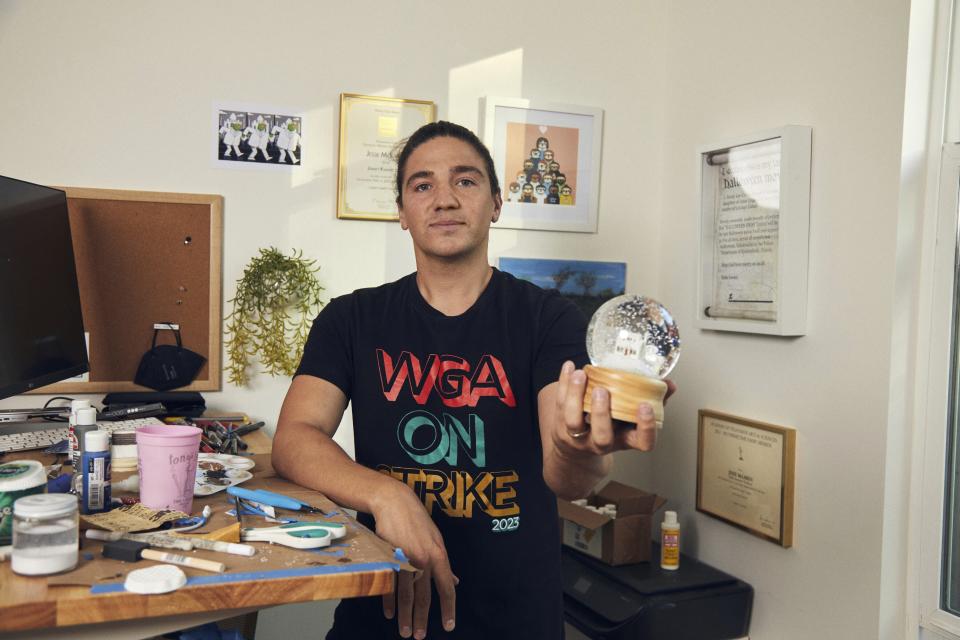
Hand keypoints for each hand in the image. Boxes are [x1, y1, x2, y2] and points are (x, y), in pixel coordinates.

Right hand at [372, 482, 457, 638]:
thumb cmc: (416, 519)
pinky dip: (389, 601)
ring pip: (406, 595)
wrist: (394, 501)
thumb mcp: (436, 539)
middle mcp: (425, 559)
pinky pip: (390, 585)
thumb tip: (455, 581)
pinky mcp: (390, 558)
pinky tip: (390, 613)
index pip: (447, 589)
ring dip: (405, 616)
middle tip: (419, 636)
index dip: (449, 609)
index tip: (448, 625)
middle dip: (422, 619)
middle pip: (424, 597)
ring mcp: (407, 559)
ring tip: (405, 632)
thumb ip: (444, 563)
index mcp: (439, 556)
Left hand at [554, 360, 657, 453]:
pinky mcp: (559, 427)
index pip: (642, 442)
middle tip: (602, 391)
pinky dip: (563, 383)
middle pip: (602, 436)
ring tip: (581, 374)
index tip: (645, 406)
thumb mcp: (633, 420)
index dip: (646, 427)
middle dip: (602, 413)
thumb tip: (669, 384)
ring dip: (575, 395)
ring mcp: (578, 437)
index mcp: (625, 440)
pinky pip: (559, 404)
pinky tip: (569, 366)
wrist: (576, 452)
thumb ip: (653, 401)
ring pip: (573, 420)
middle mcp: (601, 443)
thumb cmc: (612, 429)